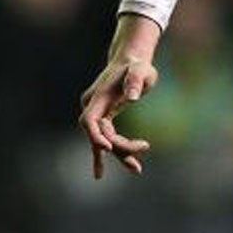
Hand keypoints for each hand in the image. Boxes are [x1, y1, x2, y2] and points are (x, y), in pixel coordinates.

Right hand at [79, 50, 158, 179]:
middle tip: (143, 151)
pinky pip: (104, 137)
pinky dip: (109, 151)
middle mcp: (93, 106)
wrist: (131, 60)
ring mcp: (96, 112)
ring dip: (118, 154)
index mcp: (98, 97)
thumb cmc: (138, 65)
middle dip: (118, 147)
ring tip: (136, 169)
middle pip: (98, 134)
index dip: (95, 136)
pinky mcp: (103, 116)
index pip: (89, 120)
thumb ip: (136, 81)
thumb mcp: (141, 70)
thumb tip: (134, 98)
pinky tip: (100, 173)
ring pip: (102, 139)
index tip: (107, 148)